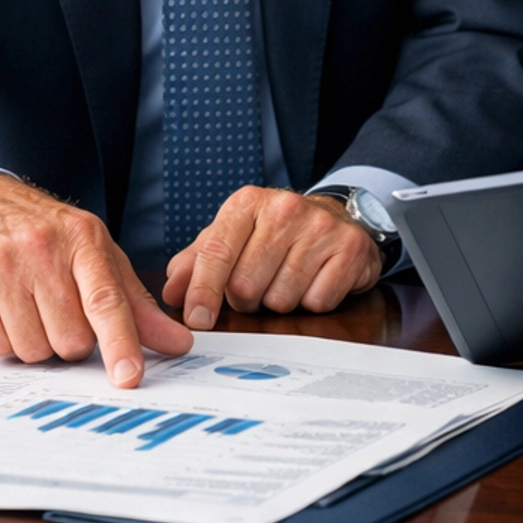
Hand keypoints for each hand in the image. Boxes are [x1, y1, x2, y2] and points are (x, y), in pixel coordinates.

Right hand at [0, 173, 190, 385]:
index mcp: (83, 240)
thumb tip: (180, 344)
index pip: (105, 300)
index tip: (128, 377)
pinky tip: (6, 309)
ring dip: (38, 343)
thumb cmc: (50, 236)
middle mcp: (40, 248)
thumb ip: (137, 305)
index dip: (119, 342)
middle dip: (72, 341)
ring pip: (32, 350)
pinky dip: (5, 340)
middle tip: (63, 312)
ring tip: (33, 307)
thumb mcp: (99, 256)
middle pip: (69, 339)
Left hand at [163, 186, 382, 329]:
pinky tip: (314, 281)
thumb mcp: (233, 237)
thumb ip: (198, 261)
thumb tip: (172, 291)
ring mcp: (320, 227)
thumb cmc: (275, 233)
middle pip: (246, 285)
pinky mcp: (349, 248)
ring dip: (280, 301)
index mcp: (247, 203)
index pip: (216, 252)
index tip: (197, 319)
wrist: (335, 216)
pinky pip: (318, 301)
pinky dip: (312, 302)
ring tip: (287, 280)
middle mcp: (284, 209)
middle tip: (258, 286)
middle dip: (247, 299)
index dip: (203, 291)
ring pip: (282, 298)